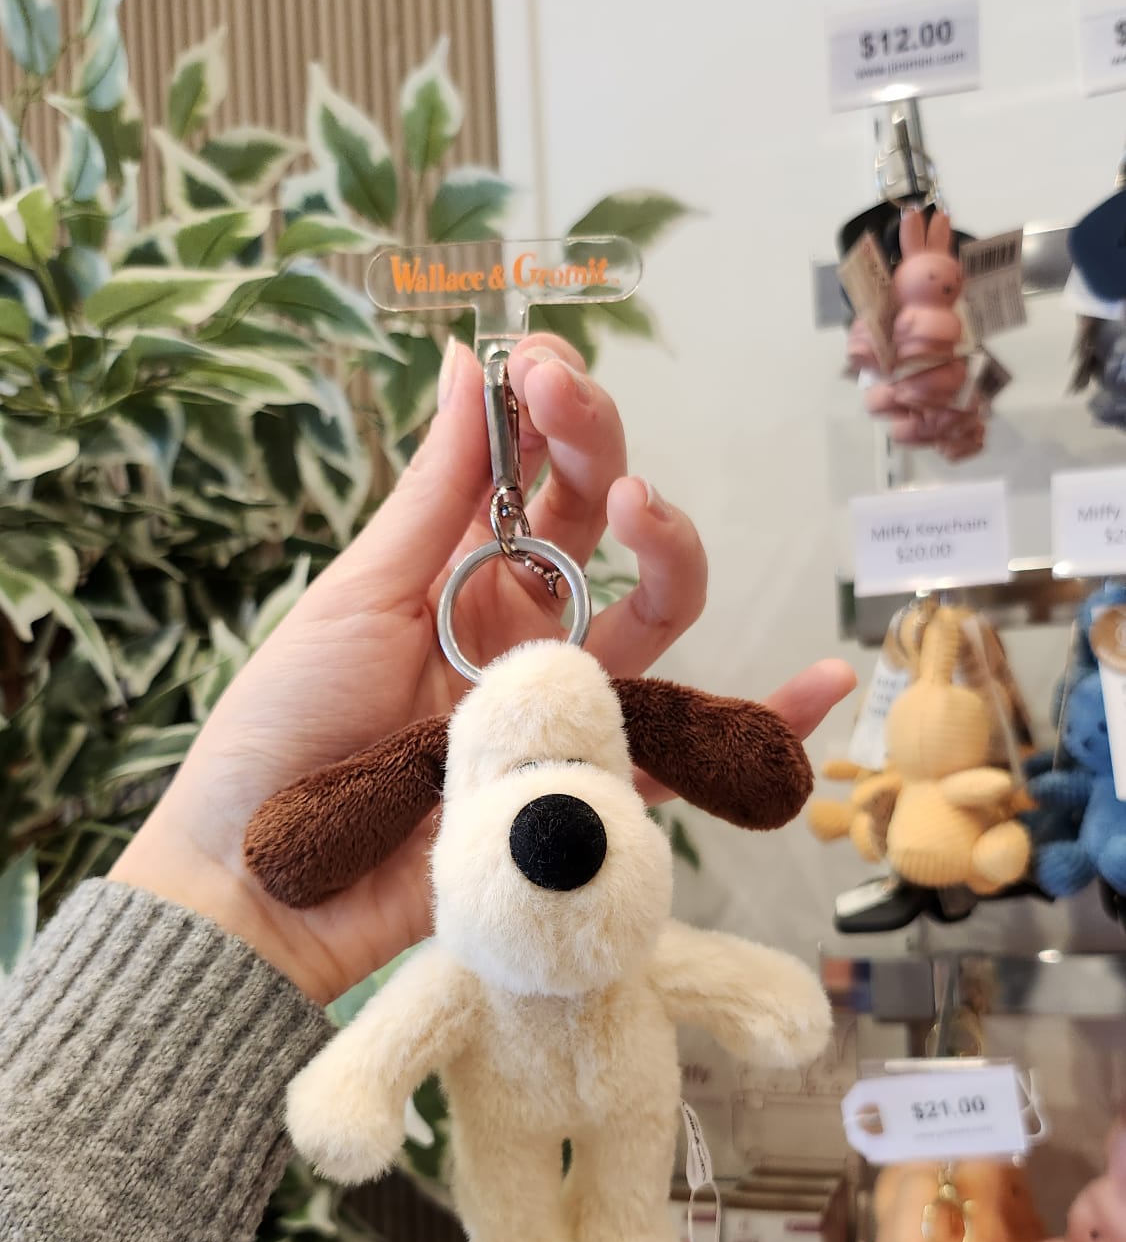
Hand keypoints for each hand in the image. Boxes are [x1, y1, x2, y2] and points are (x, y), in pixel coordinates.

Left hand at [113, 334, 854, 1003]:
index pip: (534, 472)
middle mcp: (524, 629)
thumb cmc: (289, 731)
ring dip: (671, 546)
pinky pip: (690, 755)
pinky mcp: (587, 784)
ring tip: (641, 509)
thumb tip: (466, 360)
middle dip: (598, 444)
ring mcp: (563, 705)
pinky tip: (825, 682)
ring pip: (657, 616)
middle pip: (603, 523)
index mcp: (460, 574)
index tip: (538, 362)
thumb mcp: (357, 595)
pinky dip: (768, 726)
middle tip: (568, 403)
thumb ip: (433, 490)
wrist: (270, 881)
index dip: (550, 409)